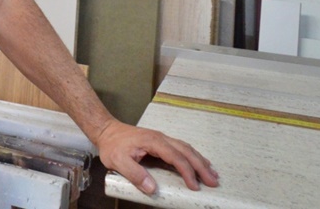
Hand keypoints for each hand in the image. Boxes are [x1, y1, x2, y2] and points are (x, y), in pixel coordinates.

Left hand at [96, 121, 217, 195]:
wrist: (106, 130)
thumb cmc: (112, 145)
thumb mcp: (118, 161)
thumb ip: (135, 174)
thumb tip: (152, 188)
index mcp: (153, 141)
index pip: (176, 157)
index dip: (187, 172)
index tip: (194, 186)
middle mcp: (161, 138)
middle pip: (186, 151)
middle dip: (201, 167)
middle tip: (214, 182)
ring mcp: (161, 138)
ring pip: (186, 148)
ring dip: (200, 161)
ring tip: (212, 174)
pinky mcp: (160, 142)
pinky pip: (181, 148)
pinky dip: (192, 156)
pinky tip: (197, 163)